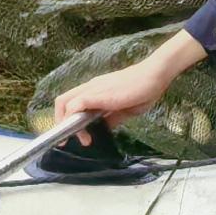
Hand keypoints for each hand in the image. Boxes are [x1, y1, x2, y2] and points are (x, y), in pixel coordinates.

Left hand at [53, 52, 184, 130]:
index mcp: (96, 90)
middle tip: (68, 140)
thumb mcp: (126, 109)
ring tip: (81, 139)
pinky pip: (77, 103)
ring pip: (65, 102)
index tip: (72, 136)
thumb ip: (112, 117)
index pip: (71, 101)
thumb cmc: (144, 89)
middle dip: (60, 122)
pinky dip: (73, 117)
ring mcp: (93, 89)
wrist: (155, 74)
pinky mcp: (99, 94)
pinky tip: (83, 131)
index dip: (66, 119)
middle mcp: (90, 87)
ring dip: (66, 123)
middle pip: (62, 101)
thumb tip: (104, 128)